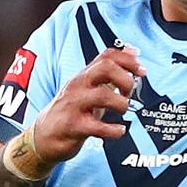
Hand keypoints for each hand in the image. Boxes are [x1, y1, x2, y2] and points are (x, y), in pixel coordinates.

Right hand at [32, 47, 144, 163]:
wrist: (44, 135)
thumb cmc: (71, 110)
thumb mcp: (89, 87)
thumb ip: (109, 70)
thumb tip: (131, 51)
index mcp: (84, 76)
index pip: (107, 56)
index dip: (128, 60)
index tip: (142, 70)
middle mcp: (79, 86)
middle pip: (105, 68)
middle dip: (125, 78)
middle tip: (129, 92)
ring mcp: (75, 105)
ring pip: (102, 95)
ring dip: (121, 104)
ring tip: (123, 111)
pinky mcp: (73, 126)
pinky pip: (97, 126)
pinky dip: (113, 130)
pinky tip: (119, 130)